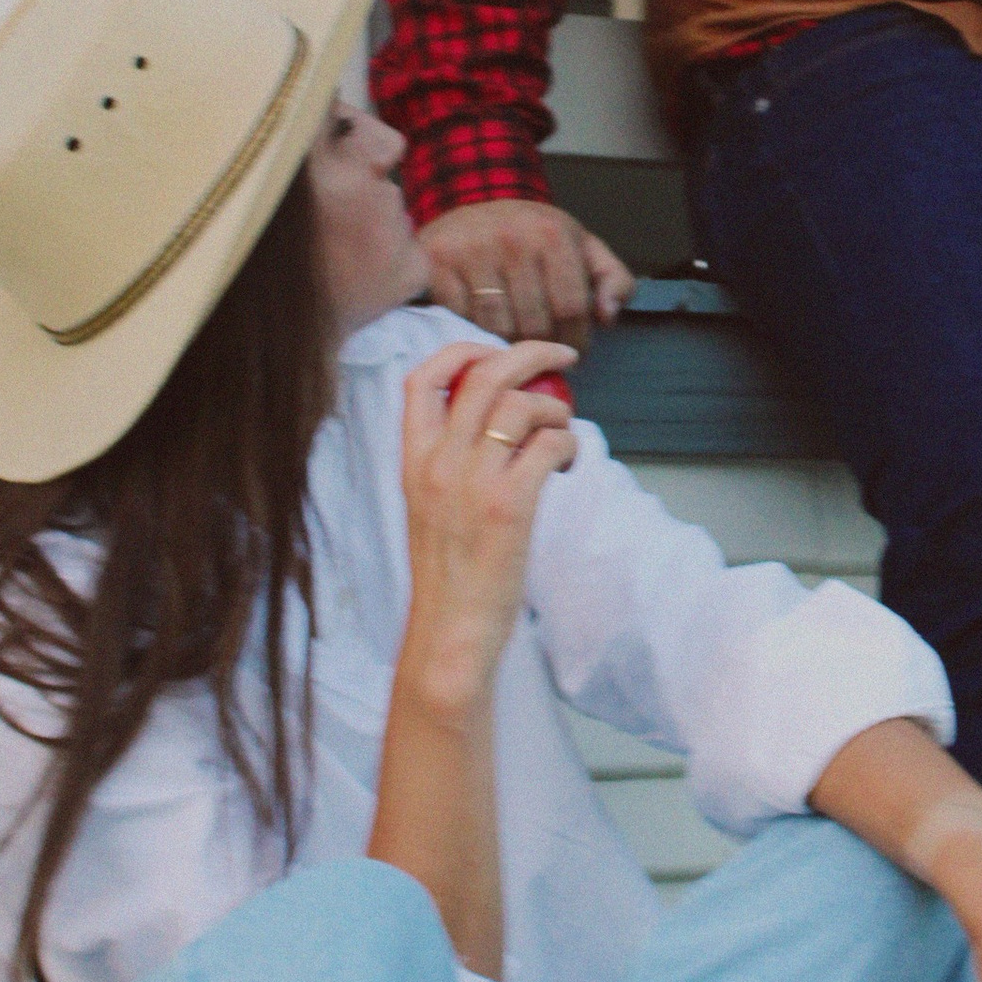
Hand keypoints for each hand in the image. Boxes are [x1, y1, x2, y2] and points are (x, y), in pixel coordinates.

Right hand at [391, 337, 576, 720]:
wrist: (451, 631)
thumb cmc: (449, 574)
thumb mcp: (430, 506)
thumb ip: (450, 461)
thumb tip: (498, 420)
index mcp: (413, 461)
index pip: (420, 380)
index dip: (462, 351)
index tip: (494, 352)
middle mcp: (438, 463)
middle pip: (483, 375)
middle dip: (530, 354)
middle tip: (562, 357)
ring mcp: (472, 482)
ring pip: (522, 404)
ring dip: (556, 409)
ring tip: (562, 434)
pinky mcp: (509, 505)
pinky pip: (549, 445)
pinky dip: (568, 444)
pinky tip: (566, 465)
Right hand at [420, 197, 633, 354]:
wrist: (476, 203)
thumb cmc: (534, 235)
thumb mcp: (583, 247)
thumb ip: (612, 280)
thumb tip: (607, 315)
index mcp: (552, 233)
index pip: (571, 308)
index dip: (577, 341)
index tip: (575, 353)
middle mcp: (510, 237)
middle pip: (533, 323)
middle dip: (543, 347)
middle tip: (542, 352)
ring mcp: (469, 249)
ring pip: (495, 327)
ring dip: (507, 345)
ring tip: (514, 343)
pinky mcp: (435, 262)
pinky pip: (459, 319)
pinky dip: (472, 331)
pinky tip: (482, 327)